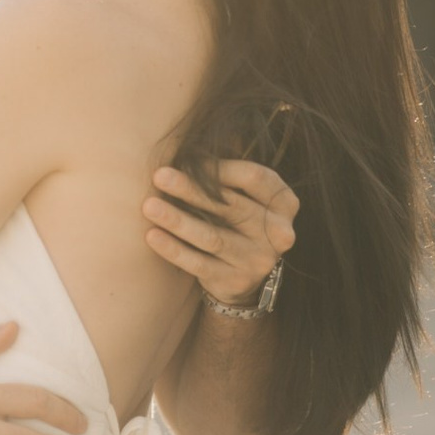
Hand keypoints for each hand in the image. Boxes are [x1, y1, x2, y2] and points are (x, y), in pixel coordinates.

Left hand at [143, 159, 299, 310]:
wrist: (244, 275)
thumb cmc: (239, 221)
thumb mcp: (246, 196)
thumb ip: (228, 176)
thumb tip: (188, 153)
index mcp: (285, 204)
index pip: (255, 178)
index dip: (221, 168)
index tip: (188, 159)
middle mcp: (278, 233)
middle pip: (231, 206)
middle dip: (191, 189)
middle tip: (160, 176)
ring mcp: (259, 260)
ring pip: (212, 237)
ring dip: (178, 220)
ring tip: (149, 206)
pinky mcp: (236, 281)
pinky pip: (199, 263)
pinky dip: (174, 249)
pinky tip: (152, 236)